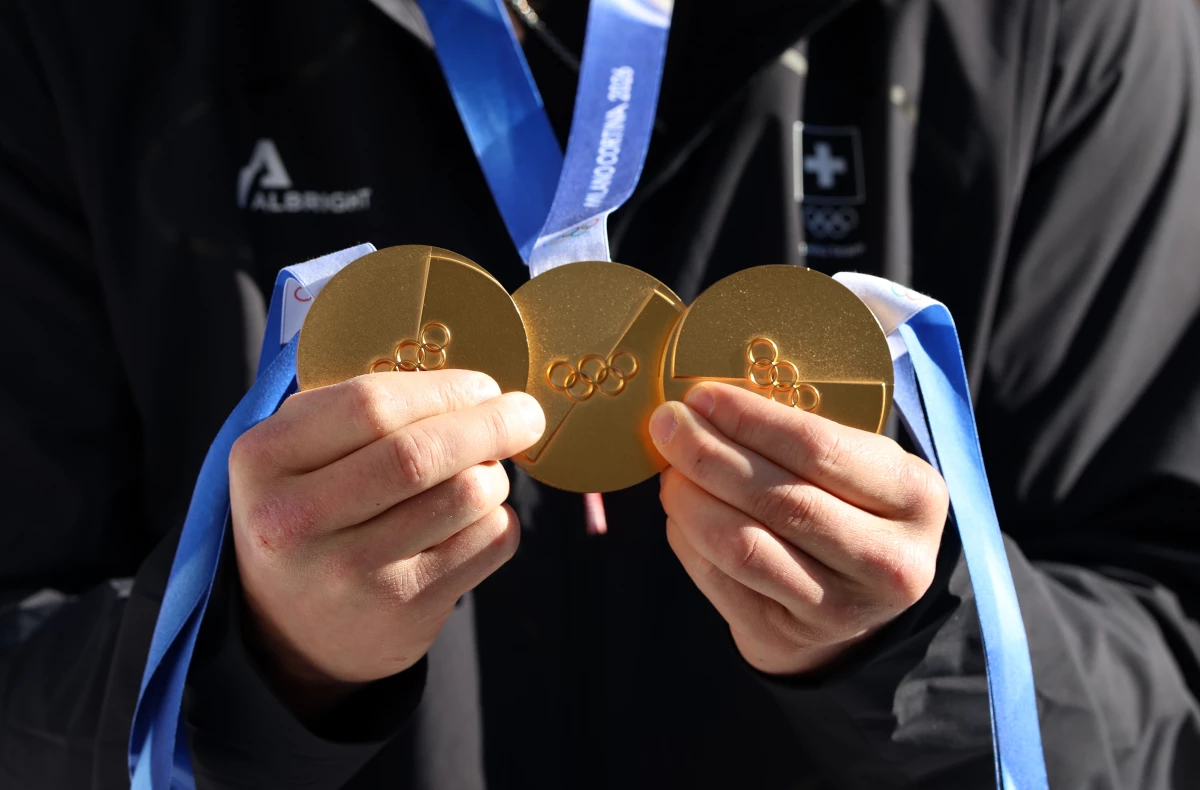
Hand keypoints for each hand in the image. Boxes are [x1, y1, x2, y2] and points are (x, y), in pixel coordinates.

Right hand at [228, 370, 543, 715]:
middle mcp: (296, 520)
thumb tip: (465, 385)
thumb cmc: (310, 510)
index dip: (444, 389)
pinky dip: (497, 519)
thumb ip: (356, 408)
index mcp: (264, 459)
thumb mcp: (296, 452)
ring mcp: (349, 572)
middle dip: (491, 425)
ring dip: (493, 475)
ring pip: (466, 496)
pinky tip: (471, 522)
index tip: (484, 386)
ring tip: (480, 474)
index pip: (372, 405)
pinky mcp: (402, 609)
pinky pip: (489, 541)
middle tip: (525, 414)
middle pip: (421, 455)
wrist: (290, 629)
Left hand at [651, 383, 946, 675]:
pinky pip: (719, 579)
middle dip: (707, 454)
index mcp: (914, 496)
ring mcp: (840, 609)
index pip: (819, 448)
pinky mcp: (786, 637)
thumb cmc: (850, 508)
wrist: (857, 603)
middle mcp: (888, 561)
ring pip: (740, 544)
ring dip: (688, 499)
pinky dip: (686, 538)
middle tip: (667, 424)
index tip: (702, 395)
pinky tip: (679, 513)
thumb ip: (801, 436)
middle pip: (776, 498)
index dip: (750, 419)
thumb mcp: (860, 466)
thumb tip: (705, 406)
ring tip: (670, 470)